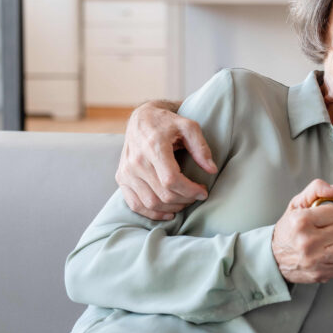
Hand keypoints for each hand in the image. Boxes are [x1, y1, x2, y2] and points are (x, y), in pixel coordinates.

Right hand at [116, 100, 218, 220]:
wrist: (141, 118)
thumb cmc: (167, 122)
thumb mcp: (189, 126)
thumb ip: (201, 147)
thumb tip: (212, 169)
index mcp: (153, 146)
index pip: (171, 180)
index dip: (190, 191)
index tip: (203, 191)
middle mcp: (136, 161)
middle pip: (163, 194)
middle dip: (185, 200)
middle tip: (196, 195)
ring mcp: (126, 171)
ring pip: (150, 203)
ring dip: (172, 208)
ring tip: (185, 201)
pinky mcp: (121, 178)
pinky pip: (135, 204)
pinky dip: (152, 213)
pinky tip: (168, 212)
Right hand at [272, 180, 332, 283]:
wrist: (274, 257)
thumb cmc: (288, 229)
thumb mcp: (297, 204)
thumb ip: (317, 189)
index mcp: (301, 221)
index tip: (325, 217)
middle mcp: (307, 242)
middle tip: (327, 229)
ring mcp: (315, 261)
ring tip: (330, 241)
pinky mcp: (321, 274)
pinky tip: (329, 252)